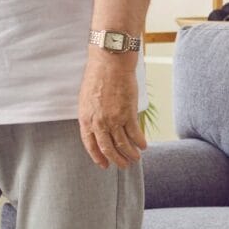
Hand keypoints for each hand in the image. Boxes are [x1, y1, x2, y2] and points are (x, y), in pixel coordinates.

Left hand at [78, 51, 146, 168]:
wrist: (110, 64)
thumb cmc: (97, 76)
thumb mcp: (86, 98)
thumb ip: (90, 115)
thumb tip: (95, 127)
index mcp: (85, 119)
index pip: (90, 144)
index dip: (97, 156)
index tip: (104, 164)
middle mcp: (99, 122)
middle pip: (107, 148)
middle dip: (116, 160)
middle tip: (123, 165)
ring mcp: (114, 119)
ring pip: (123, 144)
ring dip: (130, 154)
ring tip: (135, 158)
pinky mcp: (128, 113)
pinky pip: (135, 133)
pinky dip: (140, 142)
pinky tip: (143, 146)